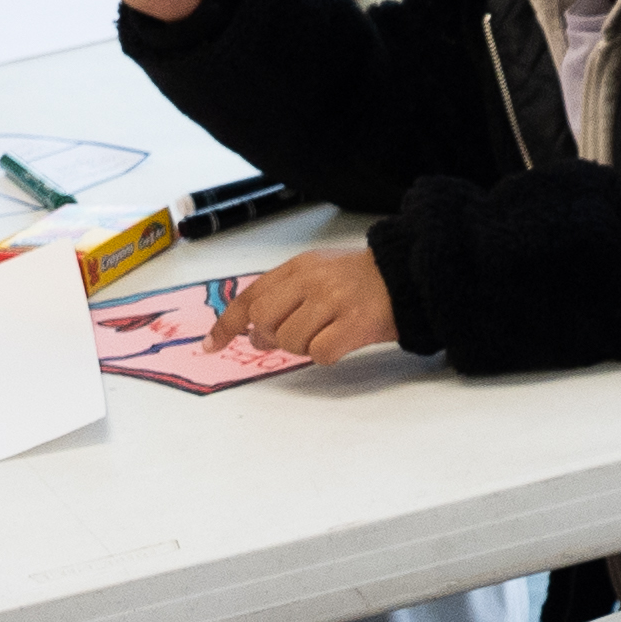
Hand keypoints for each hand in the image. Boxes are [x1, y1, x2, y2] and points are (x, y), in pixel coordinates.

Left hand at [222, 242, 395, 364]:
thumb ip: (284, 298)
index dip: (227, 324)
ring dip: (303, 347)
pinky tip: (342, 342)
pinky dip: (327, 355)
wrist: (409, 276)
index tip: (212, 344)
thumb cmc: (363, 281)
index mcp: (299, 267)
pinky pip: (320, 354)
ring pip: (290, 340)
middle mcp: (312, 280)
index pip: (251, 296)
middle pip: (265, 321)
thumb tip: (256, 335)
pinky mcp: (354, 324)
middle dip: (272, 336)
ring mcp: (333, 301)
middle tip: (296, 336)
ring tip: (327, 333)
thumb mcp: (319, 274)